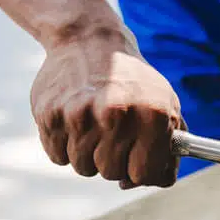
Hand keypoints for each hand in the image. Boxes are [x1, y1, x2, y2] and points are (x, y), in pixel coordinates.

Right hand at [30, 27, 183, 188]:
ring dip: (88, 154)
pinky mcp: (50, 115)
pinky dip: (66, 145)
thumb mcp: (164, 104)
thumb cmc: (132, 81)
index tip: (136, 163)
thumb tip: (158, 179)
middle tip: (113, 136)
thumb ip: (169, 146)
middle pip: (112, 173)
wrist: (90, 40)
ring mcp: (80, 115)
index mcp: (152, 114)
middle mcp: (117, 115)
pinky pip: (58, 156)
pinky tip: (74, 119)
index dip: (140, 172)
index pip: (144, 174)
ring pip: (83, 167)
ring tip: (94, 123)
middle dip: (114, 161)